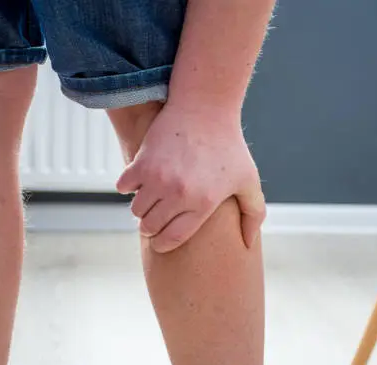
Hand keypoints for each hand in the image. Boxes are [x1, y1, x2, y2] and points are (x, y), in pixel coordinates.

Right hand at [116, 103, 265, 252]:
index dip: (163, 244)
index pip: (172, 238)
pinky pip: (123, 186)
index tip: (161, 242)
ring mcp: (158, 177)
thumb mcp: (249, 181)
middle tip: (154, 221)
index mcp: (203, 203)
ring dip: (140, 209)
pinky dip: (127, 187)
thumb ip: (253, 215)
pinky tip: (139, 182)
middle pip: (151, 226)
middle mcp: (179, 193)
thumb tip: (248, 244)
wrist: (206, 107)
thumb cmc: (230, 146)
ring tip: (149, 202)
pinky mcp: (142, 161)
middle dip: (151, 228)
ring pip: (136, 210)